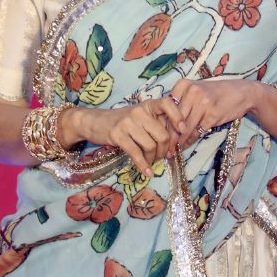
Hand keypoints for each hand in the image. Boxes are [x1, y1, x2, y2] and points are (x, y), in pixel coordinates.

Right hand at [62, 97, 187, 176]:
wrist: (94, 122)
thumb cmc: (121, 121)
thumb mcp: (139, 117)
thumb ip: (155, 124)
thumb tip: (174, 142)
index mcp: (147, 105)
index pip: (167, 104)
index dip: (178, 117)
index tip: (183, 130)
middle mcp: (139, 111)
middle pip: (162, 134)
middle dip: (164, 150)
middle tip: (162, 156)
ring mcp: (127, 122)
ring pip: (150, 146)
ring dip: (153, 158)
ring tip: (151, 161)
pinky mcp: (117, 135)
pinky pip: (136, 153)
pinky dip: (143, 165)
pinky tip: (147, 172)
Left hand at [166, 79, 258, 150]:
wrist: (241, 92)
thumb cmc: (215, 93)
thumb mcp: (196, 91)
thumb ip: (181, 104)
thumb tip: (164, 125)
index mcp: (184, 85)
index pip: (167, 108)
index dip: (161, 124)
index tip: (158, 136)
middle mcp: (191, 92)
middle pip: (174, 119)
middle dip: (168, 137)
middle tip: (163, 149)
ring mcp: (202, 103)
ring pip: (185, 128)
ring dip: (178, 142)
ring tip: (173, 151)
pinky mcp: (212, 115)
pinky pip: (197, 132)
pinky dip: (190, 141)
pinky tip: (186, 146)